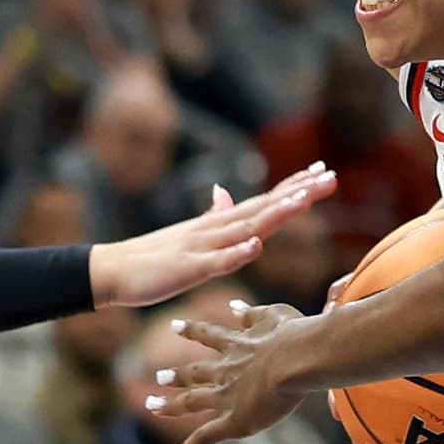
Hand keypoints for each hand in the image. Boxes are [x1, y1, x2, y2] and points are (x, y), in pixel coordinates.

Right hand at [85, 166, 335, 308]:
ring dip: (275, 214)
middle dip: (298, 193)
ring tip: (304, 201)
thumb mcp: (189, 235)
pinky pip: (216, 262)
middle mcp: (214, 230)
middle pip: (263, 208)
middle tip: (330, 177)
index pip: (263, 202)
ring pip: (245, 228)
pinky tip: (256, 247)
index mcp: (218, 225)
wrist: (112, 270)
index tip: (322, 173)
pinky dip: (236, 254)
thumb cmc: (152, 258)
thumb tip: (226, 193)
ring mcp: (202, 247)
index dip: (293, 188)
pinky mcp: (187, 268)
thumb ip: (211, 217)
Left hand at [140, 296, 308, 443]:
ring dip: (170, 406)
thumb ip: (254, 313)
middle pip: (195, 373)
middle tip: (158, 377)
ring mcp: (227, 397)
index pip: (211, 336)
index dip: (192, 330)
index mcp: (239, 345)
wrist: (297, 359)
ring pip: (191, 402)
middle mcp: (227, 370)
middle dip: (176, 375)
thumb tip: (234, 308)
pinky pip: (203, 439)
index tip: (174, 325)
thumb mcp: (276, 314)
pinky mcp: (233, 422)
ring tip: (151, 406)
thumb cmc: (297, 336)